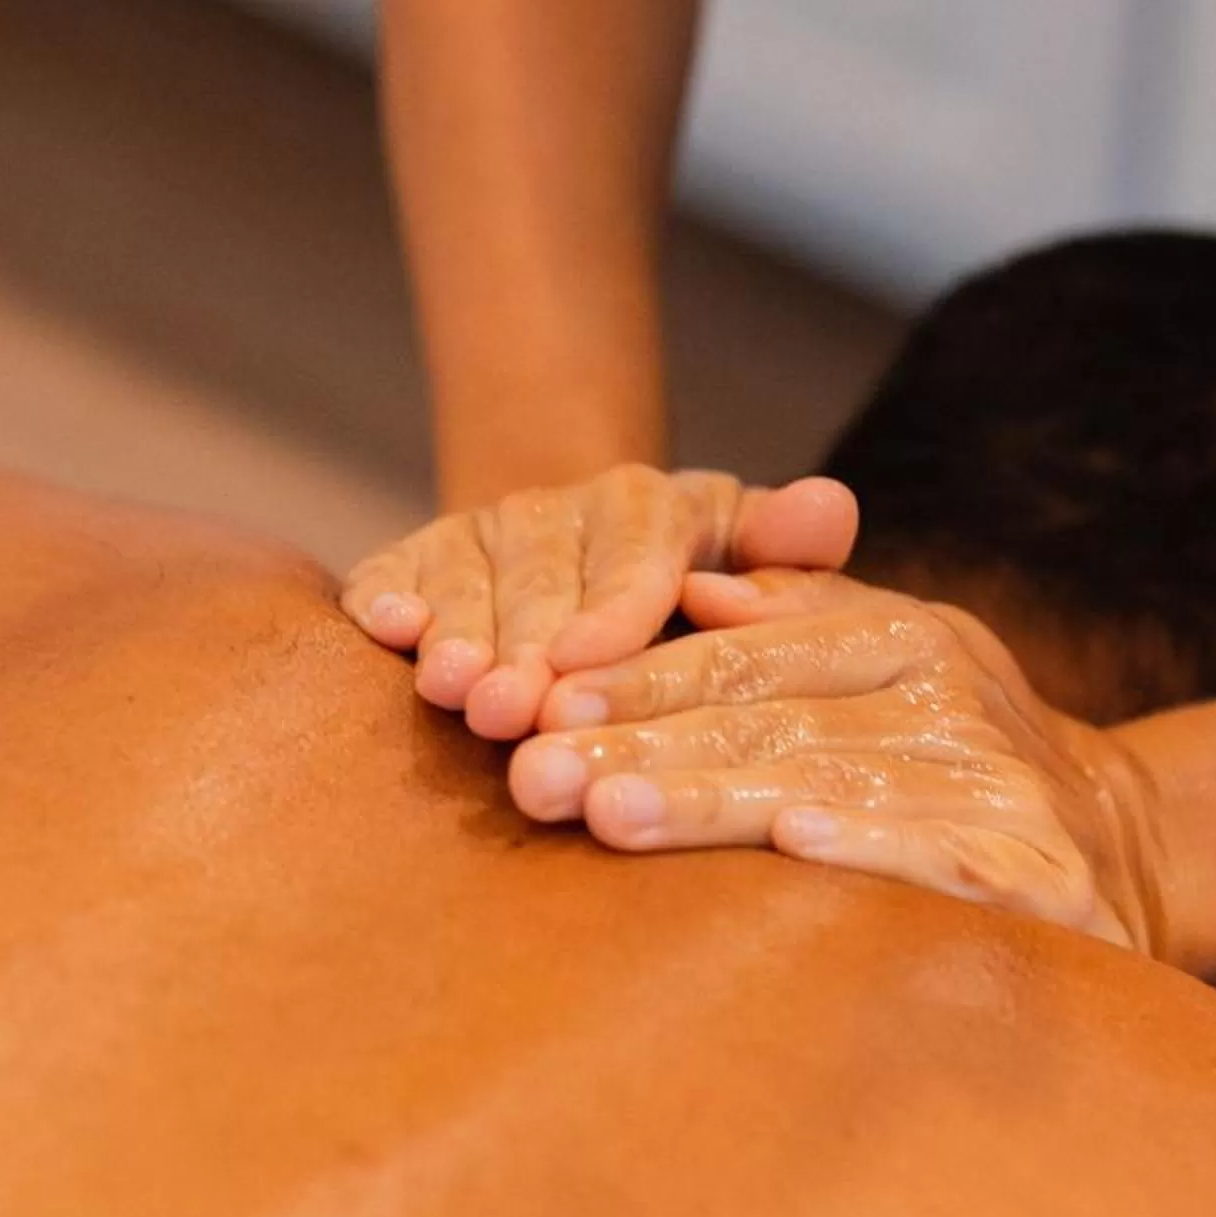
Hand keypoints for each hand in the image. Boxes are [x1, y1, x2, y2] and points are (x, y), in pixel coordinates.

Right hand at [340, 469, 858, 742]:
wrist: (592, 555)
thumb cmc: (696, 583)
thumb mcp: (752, 562)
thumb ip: (789, 550)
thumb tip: (832, 508)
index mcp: (651, 507)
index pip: (636, 554)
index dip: (611, 607)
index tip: (588, 659)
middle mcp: (559, 509)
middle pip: (543, 579)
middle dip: (527, 645)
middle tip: (514, 708)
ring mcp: (481, 532)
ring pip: (467, 580)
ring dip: (458, 633)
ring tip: (452, 688)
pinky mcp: (416, 558)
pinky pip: (393, 571)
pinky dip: (385, 597)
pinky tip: (382, 630)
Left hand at [511, 570, 1170, 956]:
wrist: (1123, 850)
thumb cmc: (957, 758)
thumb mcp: (892, 663)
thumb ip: (799, 621)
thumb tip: (696, 581)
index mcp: (908, 637)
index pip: (748, 654)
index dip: (638, 678)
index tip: (538, 706)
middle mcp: (958, 698)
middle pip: (772, 722)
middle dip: (641, 750)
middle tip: (535, 778)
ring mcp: (1006, 786)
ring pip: (834, 785)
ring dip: (717, 803)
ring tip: (611, 815)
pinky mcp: (1050, 877)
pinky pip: (945, 860)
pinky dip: (875, 848)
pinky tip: (796, 848)